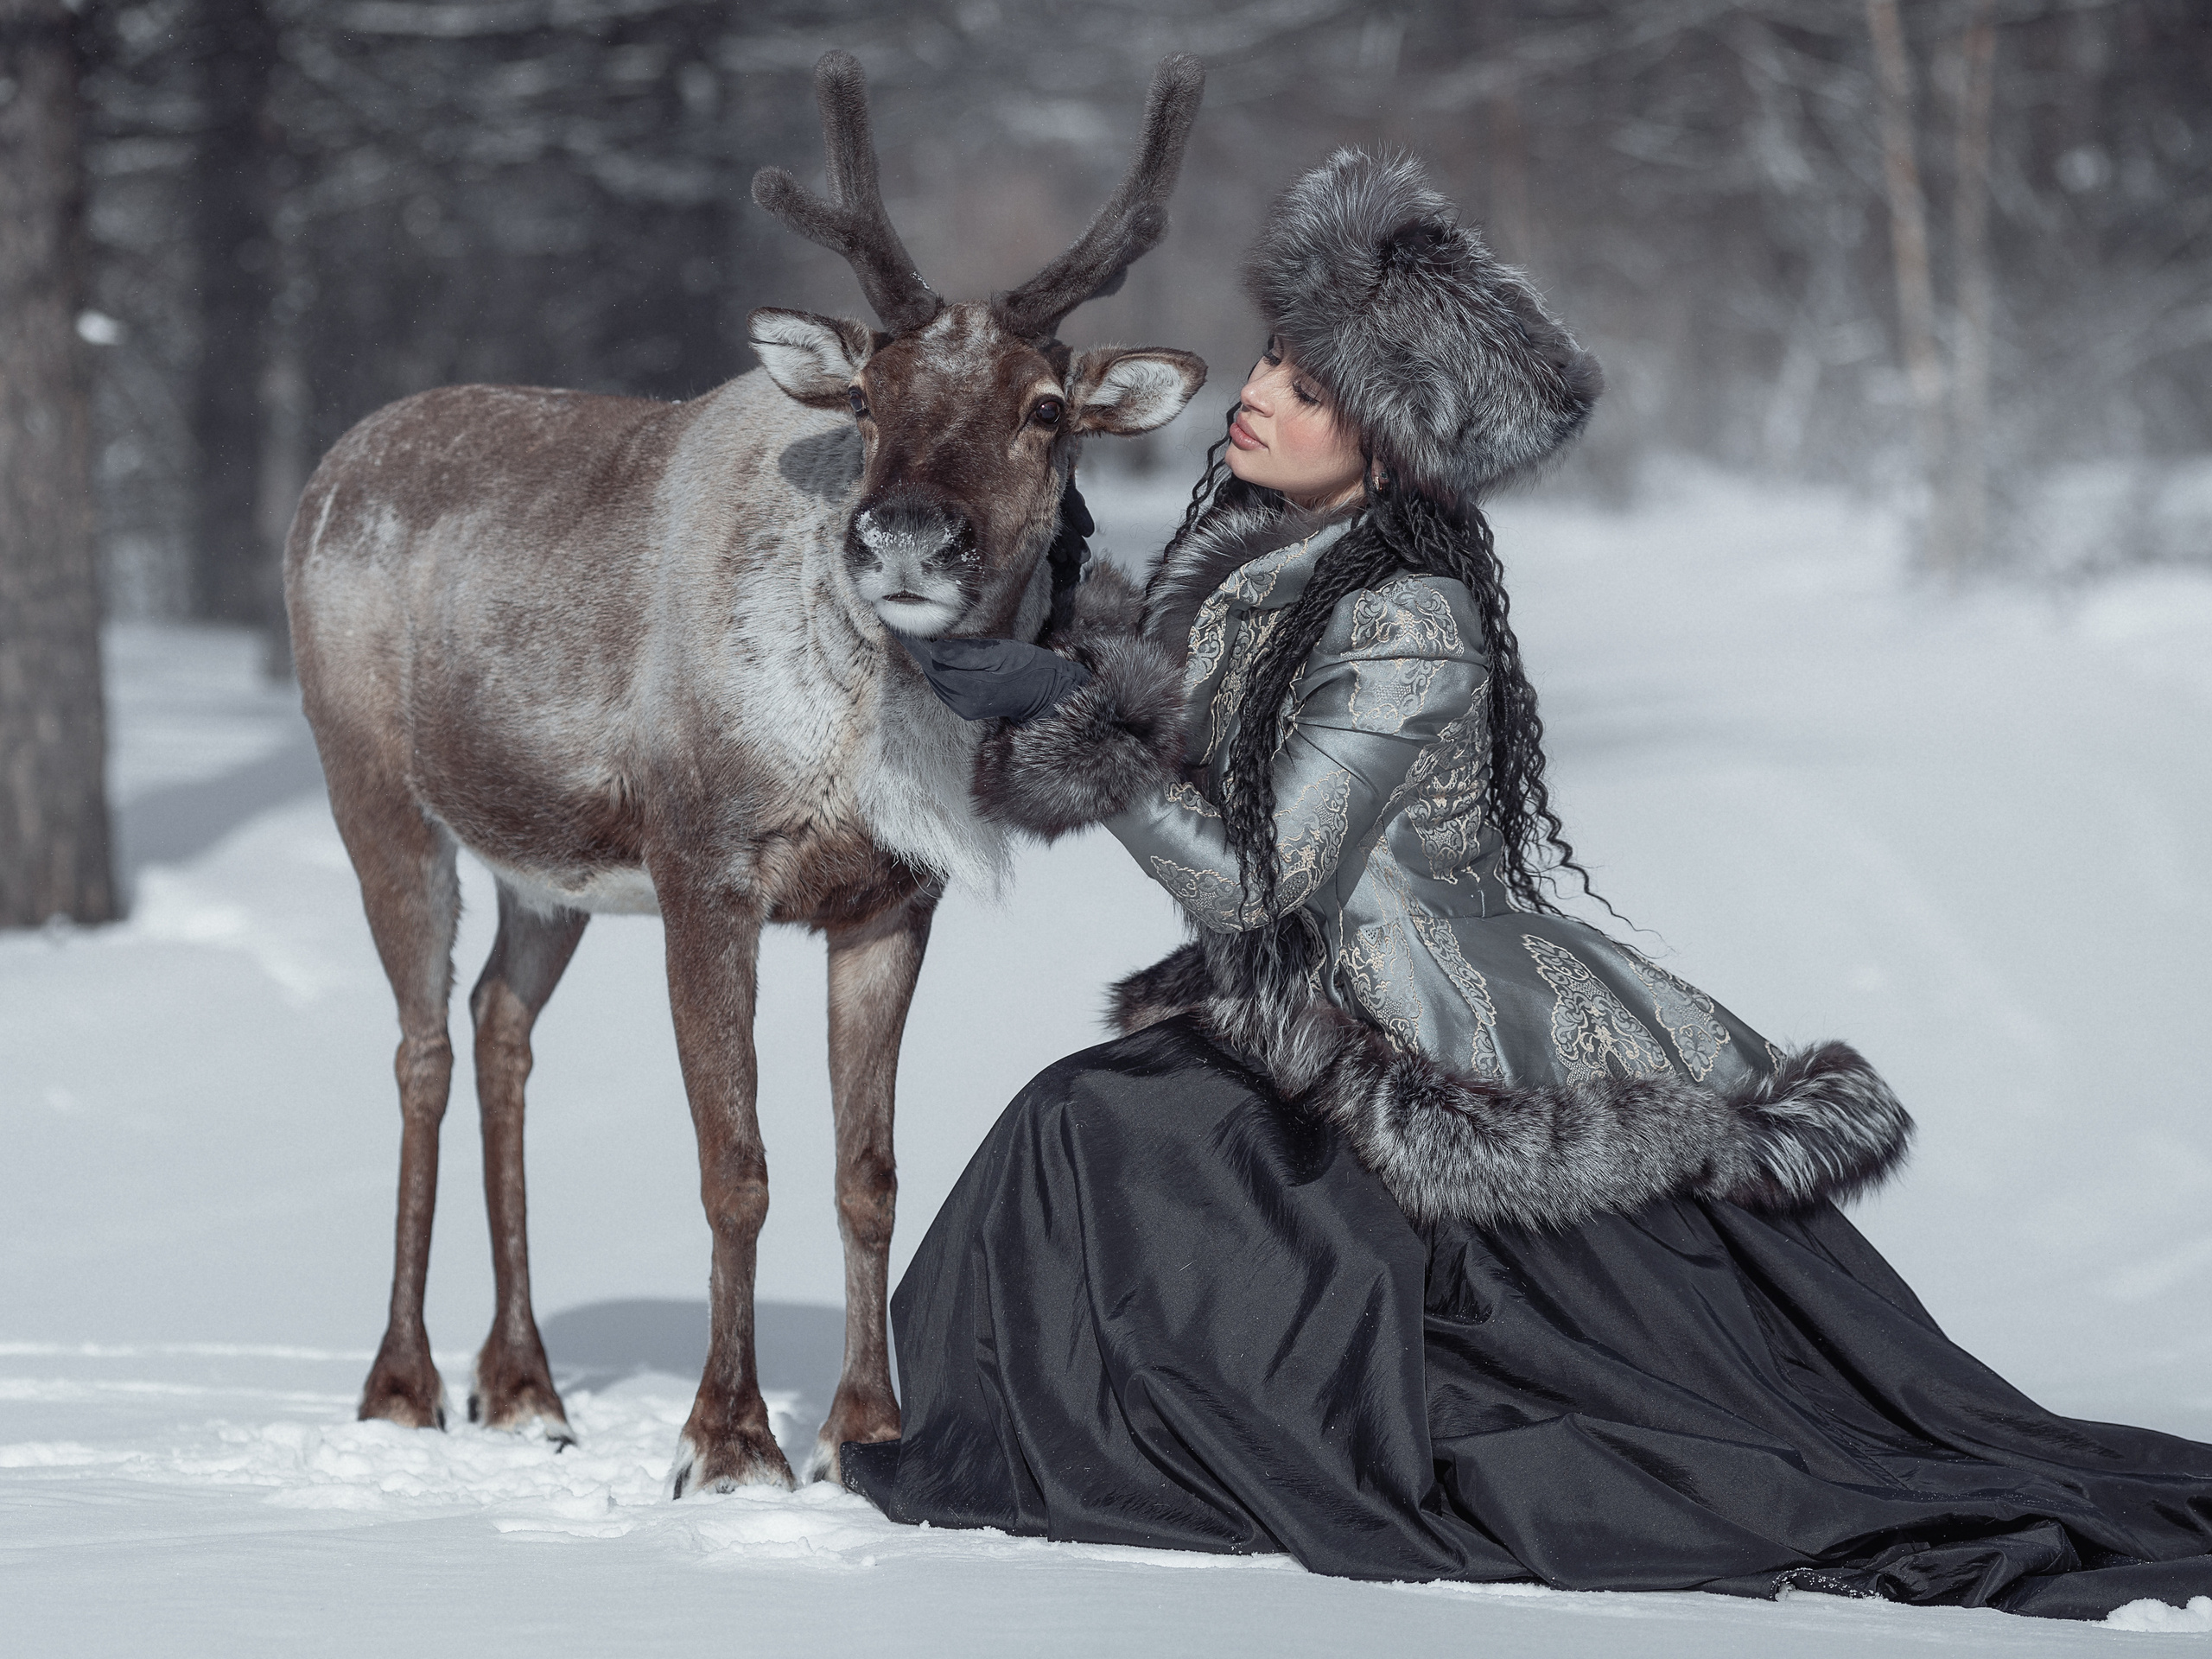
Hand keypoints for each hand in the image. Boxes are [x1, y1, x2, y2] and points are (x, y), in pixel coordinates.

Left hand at [893, 633, 1094, 722]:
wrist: (1046, 692)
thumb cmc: (1029, 667)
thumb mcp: (1002, 653)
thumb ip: (967, 654)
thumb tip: (934, 650)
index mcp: (972, 687)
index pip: (932, 662)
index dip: (913, 644)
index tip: (898, 625)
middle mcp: (963, 702)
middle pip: (930, 672)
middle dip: (916, 650)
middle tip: (900, 625)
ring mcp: (964, 708)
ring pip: (934, 680)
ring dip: (924, 660)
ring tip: (912, 638)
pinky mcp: (966, 708)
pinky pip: (943, 687)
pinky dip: (936, 670)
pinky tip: (933, 656)